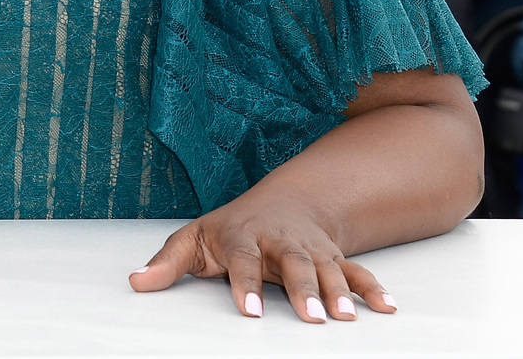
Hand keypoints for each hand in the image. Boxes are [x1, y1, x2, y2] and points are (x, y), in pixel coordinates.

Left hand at [131, 194, 393, 322]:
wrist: (281, 203)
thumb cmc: (229, 229)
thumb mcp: (193, 239)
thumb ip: (167, 263)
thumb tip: (135, 282)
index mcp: (242, 237)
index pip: (241, 260)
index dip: (243, 284)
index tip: (248, 311)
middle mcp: (280, 241)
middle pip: (292, 264)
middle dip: (302, 289)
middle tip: (311, 317)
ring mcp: (310, 250)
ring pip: (327, 269)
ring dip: (339, 293)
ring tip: (346, 319)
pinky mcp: (334, 258)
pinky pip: (357, 272)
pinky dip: (373, 288)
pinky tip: (388, 308)